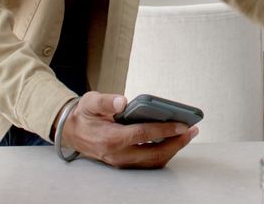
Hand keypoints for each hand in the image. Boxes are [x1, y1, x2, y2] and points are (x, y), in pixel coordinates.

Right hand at [59, 92, 198, 168]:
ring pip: (153, 161)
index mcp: (110, 138)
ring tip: (187, 135)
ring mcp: (121, 161)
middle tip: (192, 130)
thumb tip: (123, 101)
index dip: (165, 130)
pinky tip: (173, 140)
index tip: (182, 124)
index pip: (143, 135)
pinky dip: (163, 153)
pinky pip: (148, 162)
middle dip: (176, 143)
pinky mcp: (125, 163)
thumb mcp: (90, 102)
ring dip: (172, 149)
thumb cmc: (84, 115)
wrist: (71, 131)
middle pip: (154, 153)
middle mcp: (117, 154)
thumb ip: (106, 101)